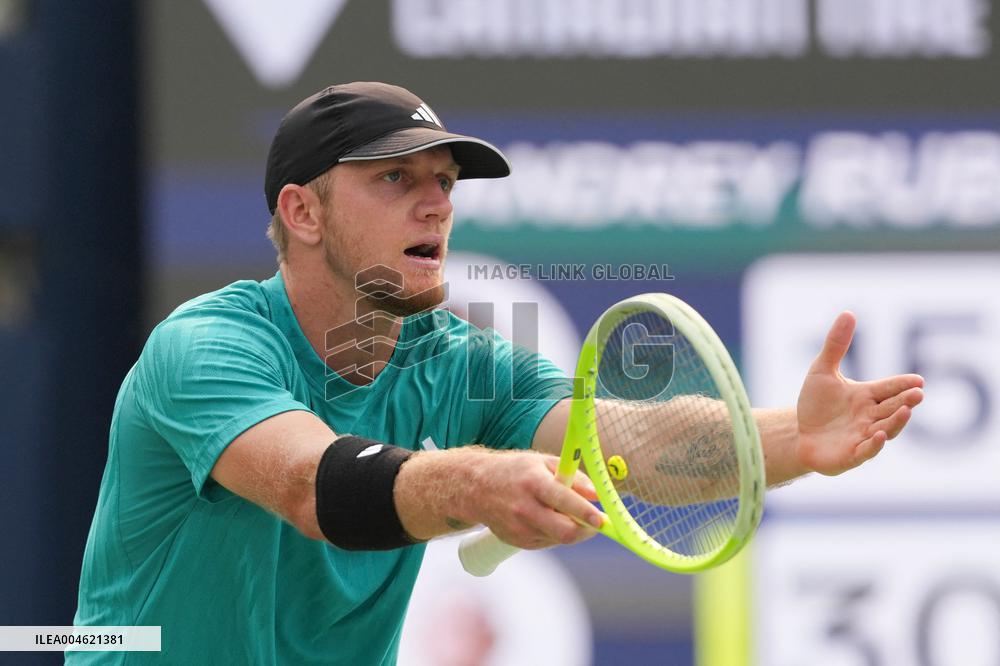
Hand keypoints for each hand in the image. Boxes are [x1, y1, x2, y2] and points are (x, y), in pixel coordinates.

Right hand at [472, 452, 603, 549]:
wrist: (476, 487)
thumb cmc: (516, 471)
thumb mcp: (544, 463)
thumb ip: (574, 477)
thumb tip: (598, 494)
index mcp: (533, 483)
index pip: (564, 501)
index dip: (586, 513)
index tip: (603, 519)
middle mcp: (525, 508)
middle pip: (565, 531)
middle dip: (586, 530)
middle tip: (596, 522)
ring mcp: (519, 529)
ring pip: (559, 538)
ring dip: (570, 528)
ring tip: (562, 511)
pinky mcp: (517, 542)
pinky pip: (548, 541)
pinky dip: (555, 532)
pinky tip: (545, 517)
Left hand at [796, 312, 924, 475]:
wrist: (798, 434)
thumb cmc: (815, 404)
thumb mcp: (822, 371)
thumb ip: (836, 345)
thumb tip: (849, 313)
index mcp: (867, 396)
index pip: (890, 388)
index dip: (903, 384)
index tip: (919, 380)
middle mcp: (870, 416)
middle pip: (893, 408)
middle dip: (906, 401)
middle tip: (918, 393)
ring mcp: (863, 436)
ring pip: (885, 429)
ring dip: (896, 421)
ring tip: (906, 411)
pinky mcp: (851, 455)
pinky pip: (865, 450)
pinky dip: (873, 444)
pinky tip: (877, 434)